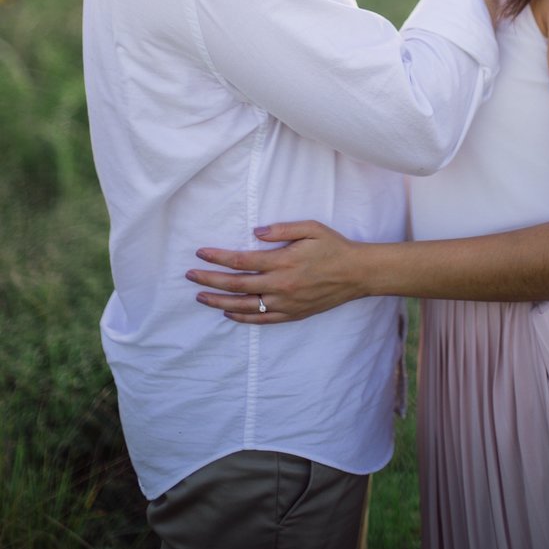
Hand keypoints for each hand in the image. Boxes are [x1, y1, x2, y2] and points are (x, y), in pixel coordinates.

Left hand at [186, 221, 363, 323]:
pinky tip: (228, 313)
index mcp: (283, 262)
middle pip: (237, 285)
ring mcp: (286, 303)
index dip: (219, 257)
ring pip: (245, 306)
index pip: (242, 260)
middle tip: (191, 276)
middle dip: (210, 280)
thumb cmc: (334, 246)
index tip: (201, 253)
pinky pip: (262, 320)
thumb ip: (283, 229)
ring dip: (219, 302)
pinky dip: (242, 318)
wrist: (357, 274)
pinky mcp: (292, 314)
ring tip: (201, 297)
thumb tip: (256, 232)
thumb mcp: (311, 228)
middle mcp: (281, 285)